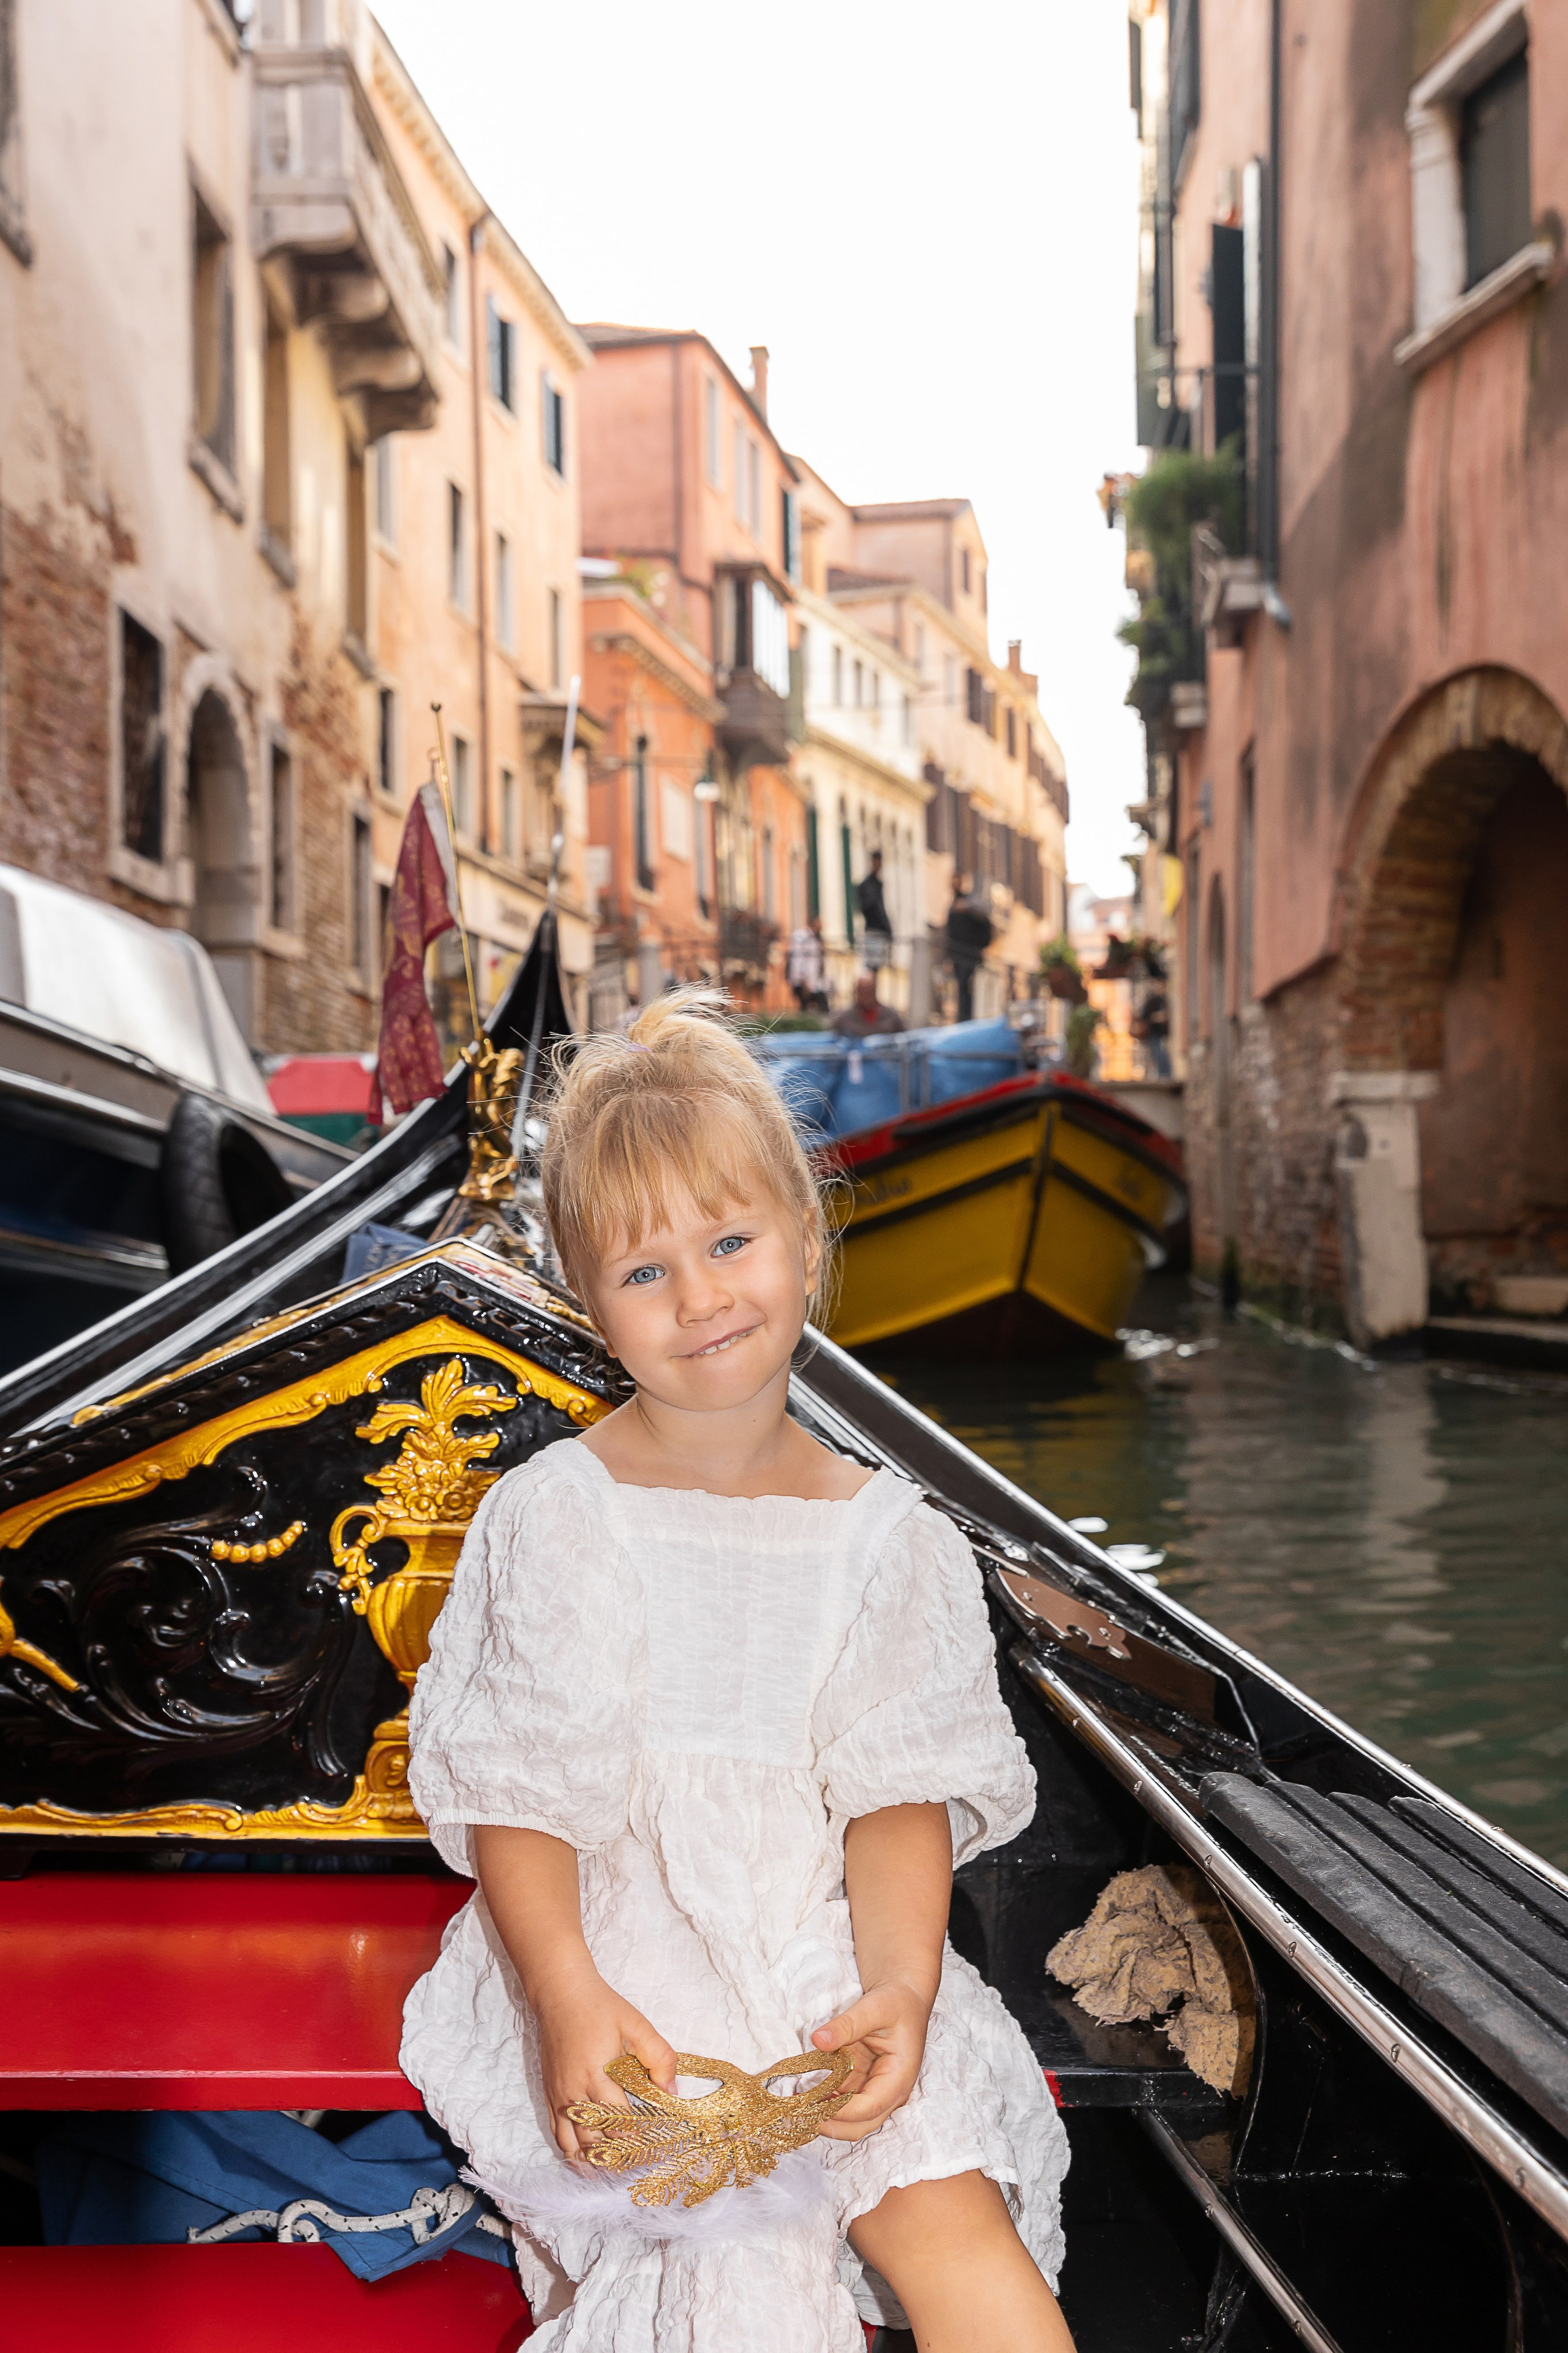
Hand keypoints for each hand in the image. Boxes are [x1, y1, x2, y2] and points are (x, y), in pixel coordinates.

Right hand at [531, 1956, 675, 2159]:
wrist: (561, 1993)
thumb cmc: (602, 2008)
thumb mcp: (637, 2025)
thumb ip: (659, 2057)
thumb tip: (671, 2093)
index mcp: (597, 2076)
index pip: (619, 2123)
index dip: (637, 2143)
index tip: (654, 2154)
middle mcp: (574, 2092)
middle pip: (595, 2140)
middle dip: (616, 2159)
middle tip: (636, 2170)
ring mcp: (558, 2096)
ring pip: (572, 2145)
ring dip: (591, 2163)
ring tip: (611, 2175)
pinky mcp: (549, 2094)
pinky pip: (557, 2134)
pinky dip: (570, 2152)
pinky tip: (584, 2162)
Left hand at [811, 1975, 934, 2141]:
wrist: (903, 1998)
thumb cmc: (896, 2002)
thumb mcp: (874, 2007)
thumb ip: (847, 2024)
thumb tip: (818, 2040)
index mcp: (899, 2076)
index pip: (871, 2106)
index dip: (842, 2110)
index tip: (813, 2104)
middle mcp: (889, 2092)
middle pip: (861, 2124)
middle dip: (831, 2124)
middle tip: (799, 2112)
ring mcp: (875, 2090)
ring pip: (850, 2119)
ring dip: (824, 2115)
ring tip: (796, 2103)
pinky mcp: (862, 2084)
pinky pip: (843, 2101)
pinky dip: (824, 2101)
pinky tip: (804, 2091)